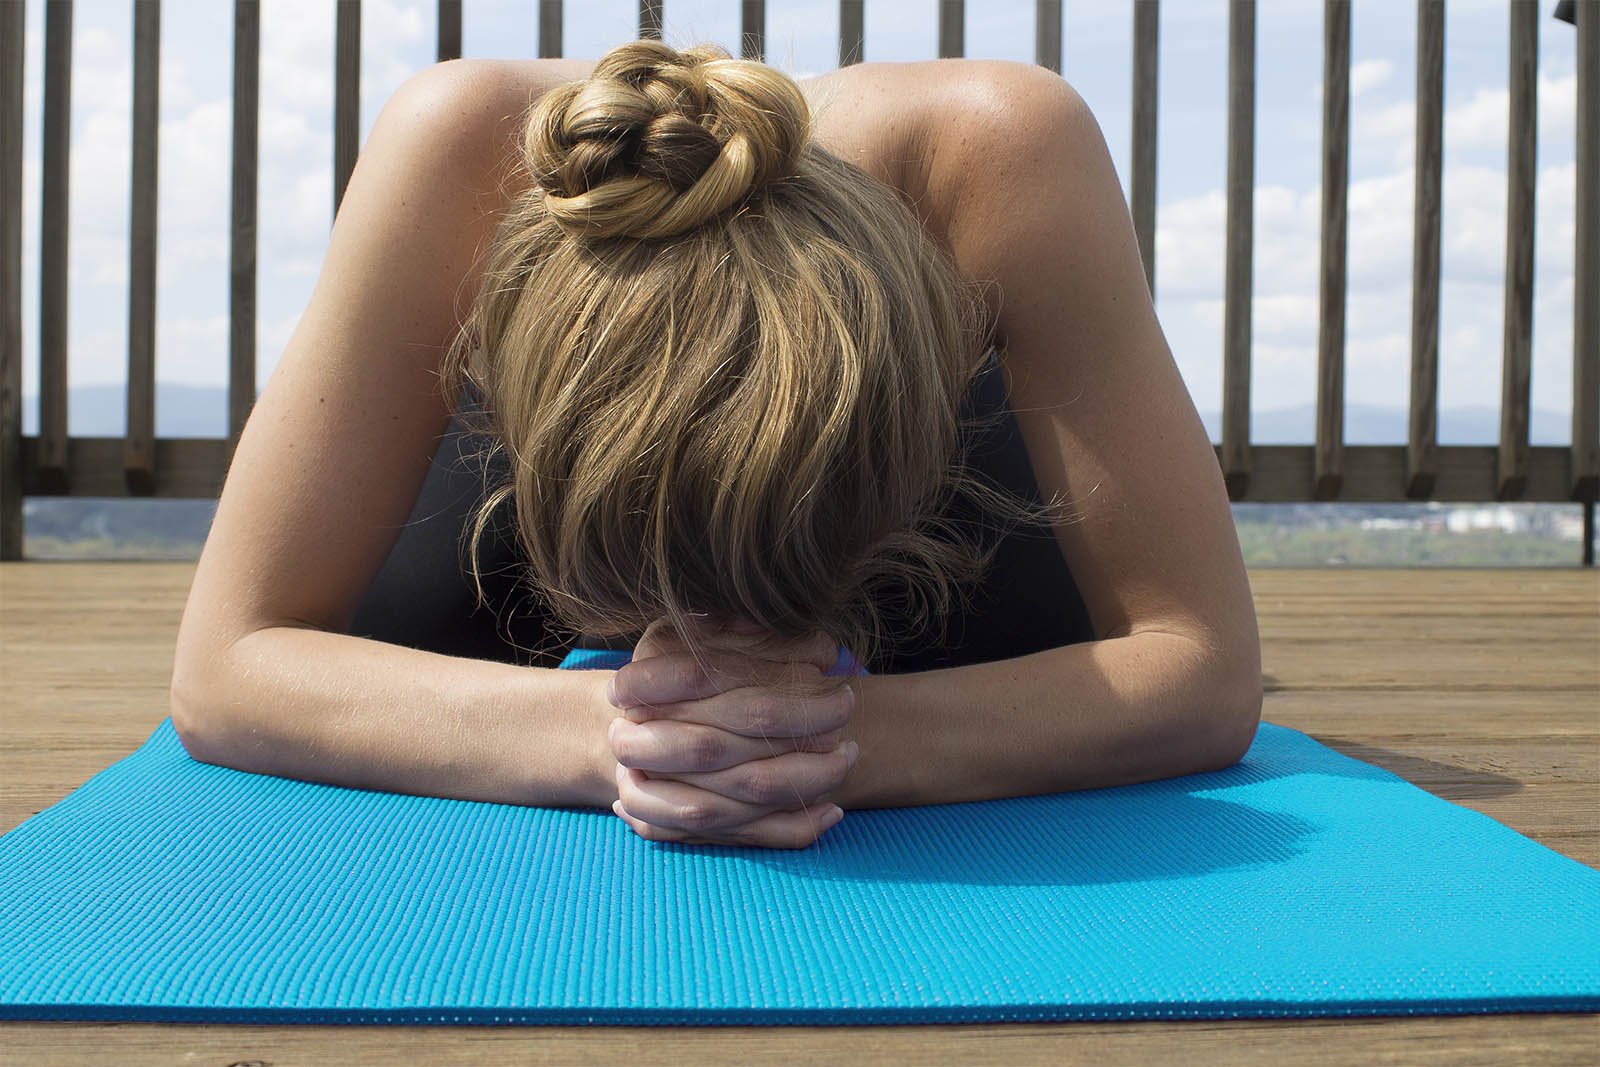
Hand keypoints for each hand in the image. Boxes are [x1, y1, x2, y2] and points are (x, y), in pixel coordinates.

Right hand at [605, 616, 858, 848]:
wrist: (630, 726)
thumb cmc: (680, 667)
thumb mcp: (705, 632)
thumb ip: (753, 633)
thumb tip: (823, 647)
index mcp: (637, 682)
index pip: (702, 675)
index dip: (771, 675)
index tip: (826, 662)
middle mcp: (631, 740)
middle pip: (720, 743)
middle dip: (793, 728)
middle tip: (844, 707)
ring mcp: (645, 790)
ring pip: (732, 800)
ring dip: (799, 781)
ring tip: (846, 755)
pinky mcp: (668, 827)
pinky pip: (736, 838)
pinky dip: (789, 829)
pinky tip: (832, 811)